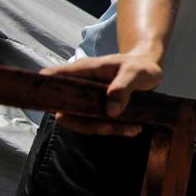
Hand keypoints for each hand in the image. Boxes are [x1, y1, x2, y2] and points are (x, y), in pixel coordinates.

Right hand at [40, 52, 162, 135]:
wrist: (150, 70)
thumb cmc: (140, 66)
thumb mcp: (135, 73)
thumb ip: (122, 88)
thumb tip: (110, 111)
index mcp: (83, 71)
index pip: (55, 78)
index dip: (46, 91)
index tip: (47, 106)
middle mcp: (81, 87)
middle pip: (67, 111)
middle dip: (86, 124)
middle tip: (113, 126)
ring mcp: (89, 100)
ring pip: (84, 122)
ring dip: (106, 129)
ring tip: (133, 128)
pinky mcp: (99, 111)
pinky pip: (99, 125)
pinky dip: (115, 129)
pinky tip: (134, 128)